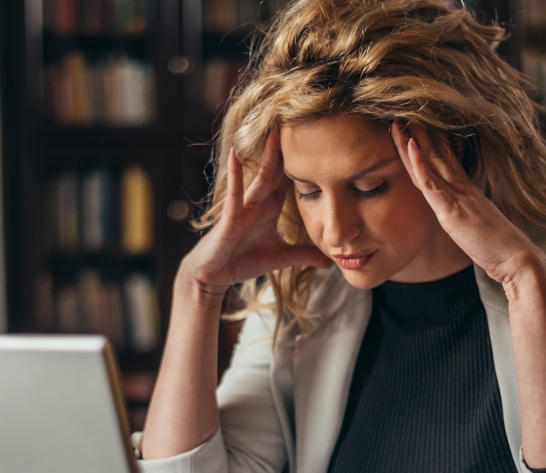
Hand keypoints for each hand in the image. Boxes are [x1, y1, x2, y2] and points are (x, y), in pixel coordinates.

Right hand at [180, 129, 331, 296]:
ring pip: (259, 177)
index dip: (303, 162)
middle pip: (277, 171)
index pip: (290, 181)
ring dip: (267, 155)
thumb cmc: (242, 261)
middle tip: (302, 123)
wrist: (215, 276)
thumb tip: (330, 262)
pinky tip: (236, 153)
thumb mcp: (280, 257)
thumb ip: (304, 255)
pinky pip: (235, 193)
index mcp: (270, 208)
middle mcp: (258, 202)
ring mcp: (244, 207)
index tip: (320, 143)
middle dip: (288, 150)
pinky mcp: (229, 217)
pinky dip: (235, 173)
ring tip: (274, 130)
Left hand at [390, 123, 545, 287]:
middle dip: (418, 134)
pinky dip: (420, 164)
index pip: (445, 160)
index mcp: (468, 191)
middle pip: (436, 155)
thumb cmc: (499, 246)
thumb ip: (467, 213)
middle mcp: (462, 188)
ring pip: (429, 164)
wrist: (516, 258)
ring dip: (412, 142)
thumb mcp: (478, 224)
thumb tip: (459, 211)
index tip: (416, 125)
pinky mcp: (451, 211)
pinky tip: (410, 146)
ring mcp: (457, 197)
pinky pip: (432, 184)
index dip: (430, 143)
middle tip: (402, 111)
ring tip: (398, 121)